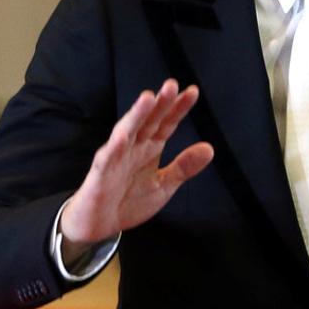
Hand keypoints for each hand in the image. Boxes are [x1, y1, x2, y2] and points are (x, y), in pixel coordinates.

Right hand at [59, 80, 213, 256]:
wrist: (99, 224)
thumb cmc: (129, 200)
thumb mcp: (164, 185)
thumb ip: (184, 167)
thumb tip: (209, 148)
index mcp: (150, 148)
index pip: (167, 123)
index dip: (178, 108)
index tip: (192, 92)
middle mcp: (134, 147)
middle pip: (148, 121)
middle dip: (160, 103)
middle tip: (171, 85)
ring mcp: (116, 157)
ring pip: (127, 131)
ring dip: (137, 115)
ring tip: (148, 98)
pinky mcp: (100, 173)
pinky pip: (107, 158)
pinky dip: (114, 147)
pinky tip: (122, 137)